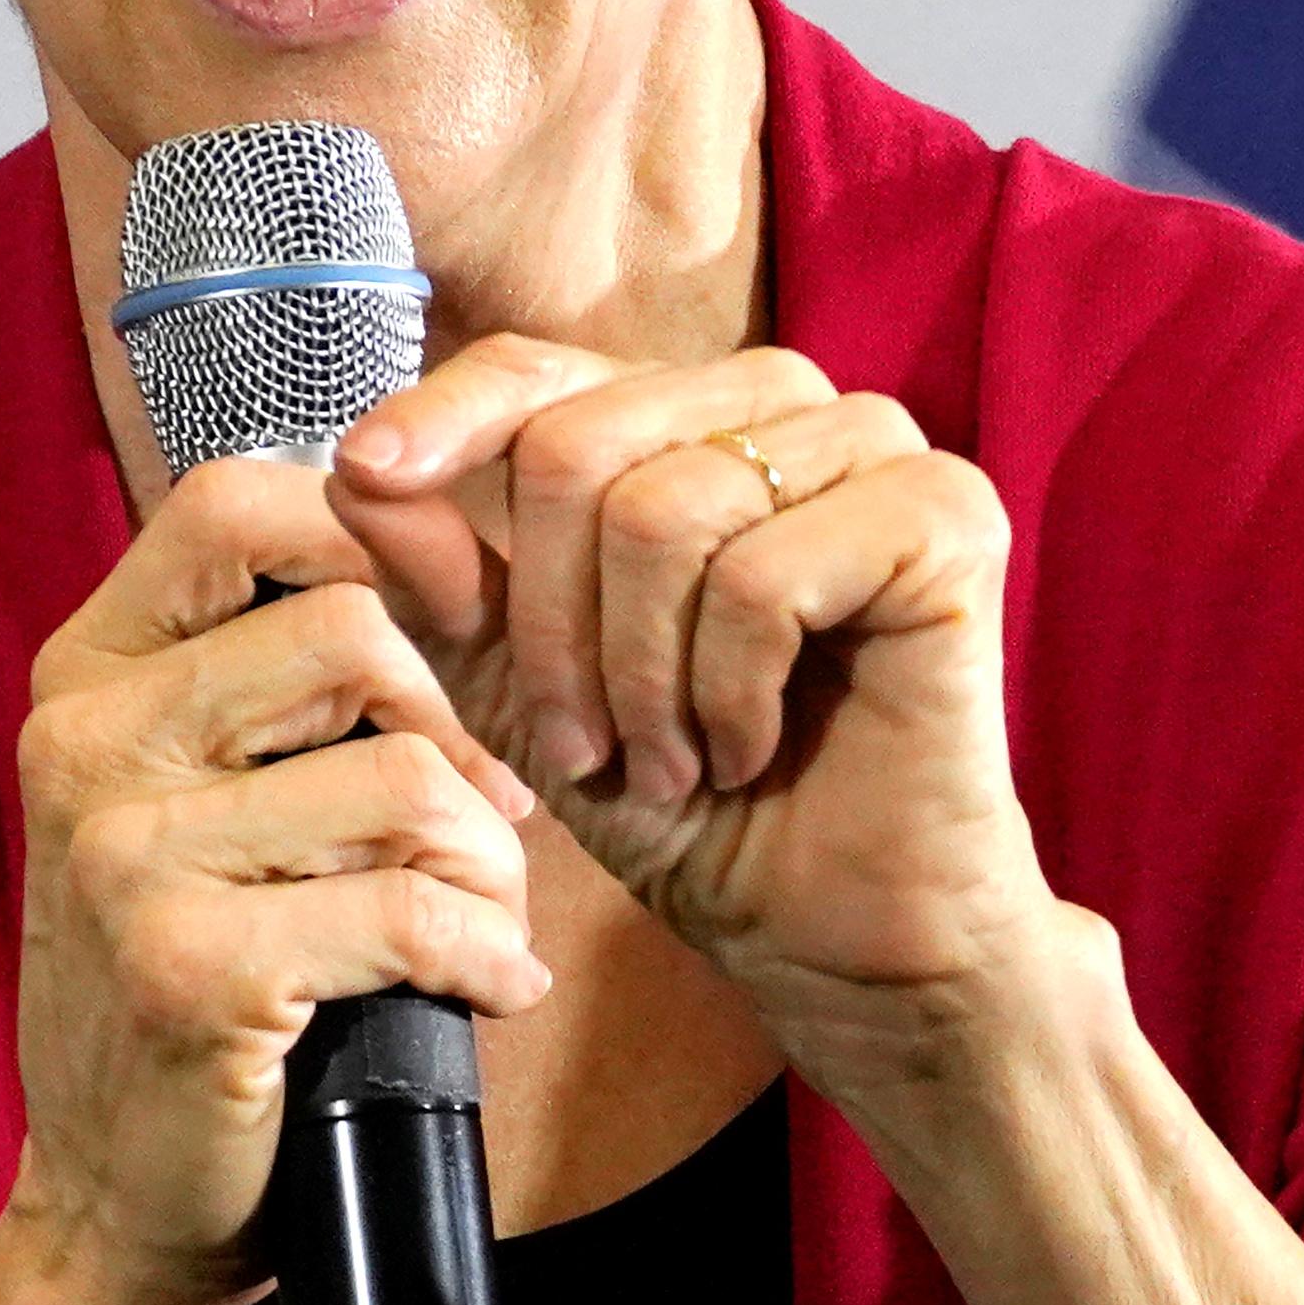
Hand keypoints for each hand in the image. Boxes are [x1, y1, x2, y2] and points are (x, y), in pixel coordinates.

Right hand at [0, 455, 548, 1304]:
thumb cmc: (195, 986)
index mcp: (85, 676)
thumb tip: (451, 546)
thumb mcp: (202, 800)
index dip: (378, 535)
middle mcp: (83, 745)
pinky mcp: (189, 967)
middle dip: (460, 727)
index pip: (236, 499)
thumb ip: (283, 680)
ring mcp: (122, 857)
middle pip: (348, 627)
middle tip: (485, 823)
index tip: (458, 623)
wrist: (120, 1208)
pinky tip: (489, 992)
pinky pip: (414, 910)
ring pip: (402, 776)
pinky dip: (488, 957)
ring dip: (486, 862)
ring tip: (480, 923)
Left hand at [328, 343, 1086, 1077]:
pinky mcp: (946, 519)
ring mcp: (878, 451)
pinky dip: (727, 692)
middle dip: (550, 625)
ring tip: (668, 763)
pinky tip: (748, 751)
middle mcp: (788, 409)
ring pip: (664, 510)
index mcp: (689, 421)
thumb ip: (448, 585)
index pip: (542, 368)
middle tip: (584, 749)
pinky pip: (760, 575)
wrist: (835, 936)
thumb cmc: (693, 808)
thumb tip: (357, 473)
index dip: (443, 417)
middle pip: (582, 444)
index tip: (365, 477)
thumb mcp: (527, 696)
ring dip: (637, 676)